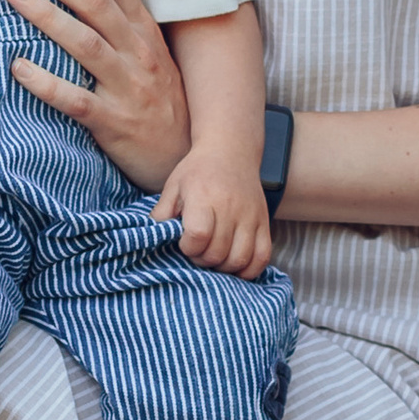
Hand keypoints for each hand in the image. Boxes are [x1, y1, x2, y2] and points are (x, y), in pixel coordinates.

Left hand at [2, 0, 190, 192]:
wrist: (189, 159)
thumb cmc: (160, 102)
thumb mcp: (149, 54)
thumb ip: (120, 21)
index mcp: (142, 29)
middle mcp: (137, 50)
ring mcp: (127, 85)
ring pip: (84, 42)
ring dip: (46, 15)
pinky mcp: (113, 121)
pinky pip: (76, 99)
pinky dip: (46, 82)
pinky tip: (17, 67)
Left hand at [151, 150, 271, 275]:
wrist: (231, 150)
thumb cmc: (197, 170)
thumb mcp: (173, 186)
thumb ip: (162, 214)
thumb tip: (154, 238)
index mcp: (204, 197)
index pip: (198, 236)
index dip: (188, 247)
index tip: (183, 242)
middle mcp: (230, 208)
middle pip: (217, 253)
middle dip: (202, 260)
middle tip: (196, 250)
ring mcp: (250, 216)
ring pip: (240, 258)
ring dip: (223, 267)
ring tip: (214, 256)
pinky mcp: (264, 222)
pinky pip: (262, 256)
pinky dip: (250, 269)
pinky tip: (236, 264)